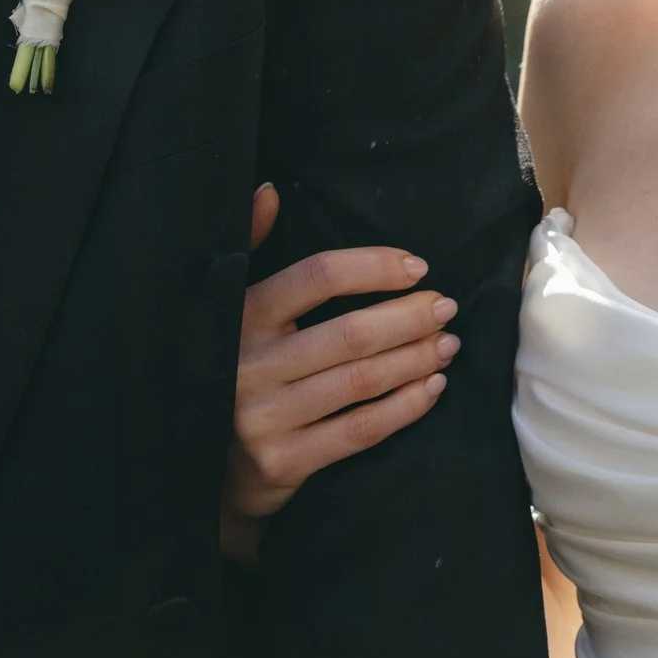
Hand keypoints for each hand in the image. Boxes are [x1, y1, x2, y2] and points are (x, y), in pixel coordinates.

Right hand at [223, 180, 459, 529]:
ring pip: (361, 381)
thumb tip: (271, 190)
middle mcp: (249, 365)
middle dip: (410, 317)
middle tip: (446, 308)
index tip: (418, 267)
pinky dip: (406, 407)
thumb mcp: (233, 309)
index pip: (316, 277)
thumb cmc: (237, 371)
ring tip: (447, 344)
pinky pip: (361, 430)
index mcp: (242, 316)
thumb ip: (250, 246)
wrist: (210, 467)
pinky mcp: (284, 462)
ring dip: (416, 359)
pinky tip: (432, 388)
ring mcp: (265, 417)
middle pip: (350, 333)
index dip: (374, 267)